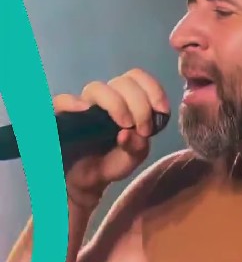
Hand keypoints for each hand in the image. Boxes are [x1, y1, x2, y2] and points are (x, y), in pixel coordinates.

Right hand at [55, 69, 169, 207]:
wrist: (84, 181)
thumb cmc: (109, 163)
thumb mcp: (131, 158)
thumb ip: (137, 147)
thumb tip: (128, 133)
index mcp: (124, 101)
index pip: (137, 79)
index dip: (152, 89)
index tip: (162, 110)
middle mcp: (103, 99)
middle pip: (122, 82)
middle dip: (139, 104)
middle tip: (142, 129)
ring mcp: (81, 106)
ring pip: (96, 89)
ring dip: (115, 104)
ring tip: (123, 126)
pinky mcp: (60, 117)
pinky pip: (60, 102)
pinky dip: (72, 103)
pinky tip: (84, 110)